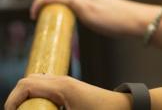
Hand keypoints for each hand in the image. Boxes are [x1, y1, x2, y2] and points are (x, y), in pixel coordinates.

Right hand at [4, 74, 129, 109]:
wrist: (123, 108)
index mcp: (61, 86)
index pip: (25, 85)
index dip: (12, 100)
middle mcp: (62, 81)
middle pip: (27, 82)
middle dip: (17, 99)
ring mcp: (66, 83)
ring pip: (36, 84)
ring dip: (27, 98)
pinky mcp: (69, 88)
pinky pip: (45, 88)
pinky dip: (37, 97)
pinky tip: (41, 109)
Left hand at [30, 0, 156, 38]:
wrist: (135, 18)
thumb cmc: (124, 20)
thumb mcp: (105, 13)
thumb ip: (93, 13)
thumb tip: (88, 22)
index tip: (46, 6)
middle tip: (36, 9)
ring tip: (34, 11)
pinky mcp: (82, 4)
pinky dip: (43, 2)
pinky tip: (36, 11)